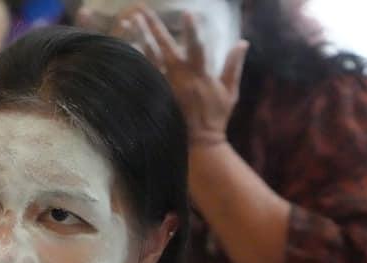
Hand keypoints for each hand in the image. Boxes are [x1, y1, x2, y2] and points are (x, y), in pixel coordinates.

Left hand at [109, 5, 248, 145]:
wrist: (199, 144)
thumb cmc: (216, 117)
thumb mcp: (231, 92)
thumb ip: (233, 66)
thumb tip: (243, 42)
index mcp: (201, 75)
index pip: (198, 48)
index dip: (192, 31)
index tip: (187, 13)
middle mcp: (181, 79)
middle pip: (166, 48)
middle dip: (155, 28)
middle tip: (142, 10)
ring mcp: (166, 88)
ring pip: (150, 59)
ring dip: (139, 39)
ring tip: (128, 20)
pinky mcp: (157, 96)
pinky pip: (144, 75)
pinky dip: (134, 61)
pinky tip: (124, 47)